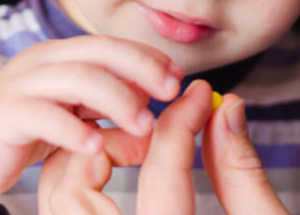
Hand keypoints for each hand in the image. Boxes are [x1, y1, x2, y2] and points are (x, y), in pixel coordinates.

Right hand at [0, 35, 182, 203]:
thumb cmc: (19, 132)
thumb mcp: (68, 118)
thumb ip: (104, 116)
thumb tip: (150, 131)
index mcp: (57, 57)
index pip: (109, 45)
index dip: (146, 57)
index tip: (176, 79)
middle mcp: (40, 63)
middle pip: (98, 53)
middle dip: (140, 69)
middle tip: (170, 93)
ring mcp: (21, 85)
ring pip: (77, 79)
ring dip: (116, 100)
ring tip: (143, 126)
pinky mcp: (5, 114)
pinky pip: (44, 116)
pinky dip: (73, 131)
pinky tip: (95, 148)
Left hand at [38, 80, 287, 214]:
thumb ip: (241, 173)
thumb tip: (227, 112)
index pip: (159, 174)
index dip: (182, 123)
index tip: (199, 96)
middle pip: (74, 186)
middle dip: (110, 141)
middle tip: (153, 130)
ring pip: (58, 197)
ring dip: (88, 158)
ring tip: (135, 148)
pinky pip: (63, 212)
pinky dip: (79, 182)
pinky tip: (116, 173)